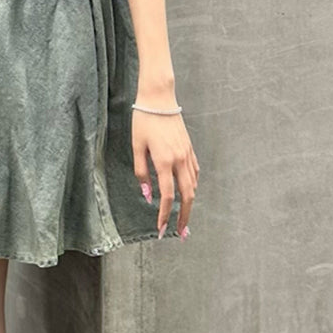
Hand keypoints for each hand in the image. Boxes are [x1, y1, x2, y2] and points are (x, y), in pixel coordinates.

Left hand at [132, 108, 197, 238]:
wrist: (159, 99)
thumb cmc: (143, 121)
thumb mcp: (136, 147)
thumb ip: (142, 172)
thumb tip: (148, 195)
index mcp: (165, 161)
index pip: (167, 196)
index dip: (164, 215)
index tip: (160, 229)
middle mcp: (180, 159)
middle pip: (187, 196)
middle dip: (184, 217)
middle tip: (180, 234)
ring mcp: (187, 154)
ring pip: (193, 186)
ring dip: (190, 205)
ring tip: (184, 219)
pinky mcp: (190, 149)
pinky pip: (195, 173)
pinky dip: (193, 187)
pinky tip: (188, 195)